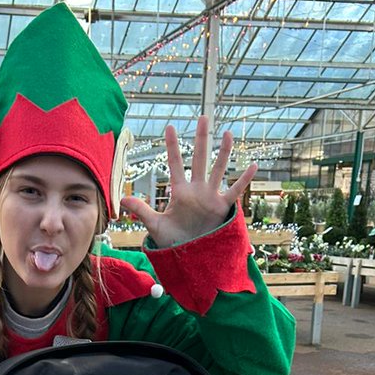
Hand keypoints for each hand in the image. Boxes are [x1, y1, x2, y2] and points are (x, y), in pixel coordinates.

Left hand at [120, 115, 256, 246]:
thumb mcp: (155, 226)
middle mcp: (196, 190)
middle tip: (204, 118)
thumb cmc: (172, 242)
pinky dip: (244, 180)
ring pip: (219, 170)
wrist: (189, 256)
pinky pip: (235, 192)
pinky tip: (253, 166)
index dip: (172, 146)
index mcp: (180, 192)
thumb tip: (121, 200)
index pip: (175, 164)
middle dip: (201, 139)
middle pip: (199, 159)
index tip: (170, 127)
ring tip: (227, 133)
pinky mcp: (222, 209)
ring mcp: (211, 197)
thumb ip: (141, 211)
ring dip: (223, 153)